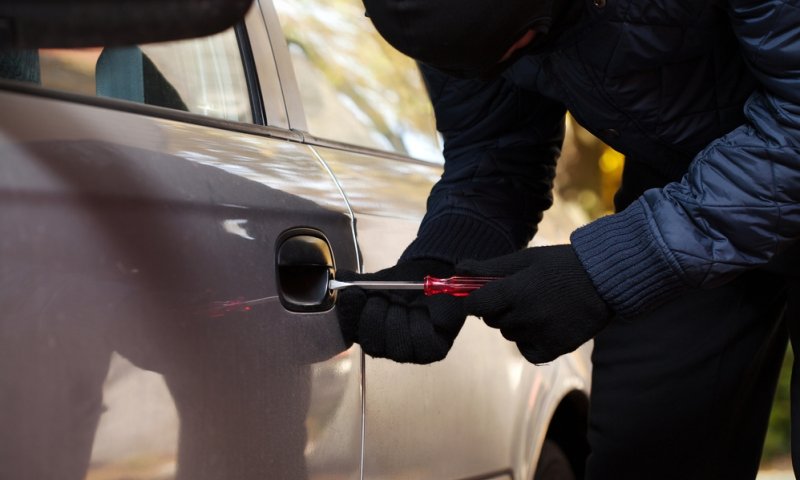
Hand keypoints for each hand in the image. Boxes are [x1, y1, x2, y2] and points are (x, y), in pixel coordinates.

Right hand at [335, 259, 466, 363]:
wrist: (433, 274)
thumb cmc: (404, 282)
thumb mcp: (378, 280)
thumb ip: (357, 282)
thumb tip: (339, 279)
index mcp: (367, 331)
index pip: (352, 332)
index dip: (351, 315)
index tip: (354, 293)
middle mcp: (386, 346)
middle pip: (373, 345)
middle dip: (375, 316)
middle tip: (383, 295)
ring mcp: (410, 352)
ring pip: (398, 348)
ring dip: (398, 319)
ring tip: (403, 302)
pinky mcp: (433, 350)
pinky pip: (423, 345)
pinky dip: (419, 323)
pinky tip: (420, 310)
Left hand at [457, 245, 610, 363]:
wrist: (605, 279)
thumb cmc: (561, 265)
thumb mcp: (525, 259)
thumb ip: (490, 268)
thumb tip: (458, 268)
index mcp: (517, 290)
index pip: (475, 304)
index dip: (473, 300)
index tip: (480, 296)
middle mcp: (527, 315)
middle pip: (492, 320)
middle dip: (497, 308)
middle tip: (519, 294)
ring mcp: (541, 333)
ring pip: (509, 334)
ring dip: (515, 323)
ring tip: (538, 305)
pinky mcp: (556, 348)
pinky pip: (527, 350)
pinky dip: (529, 341)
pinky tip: (543, 324)